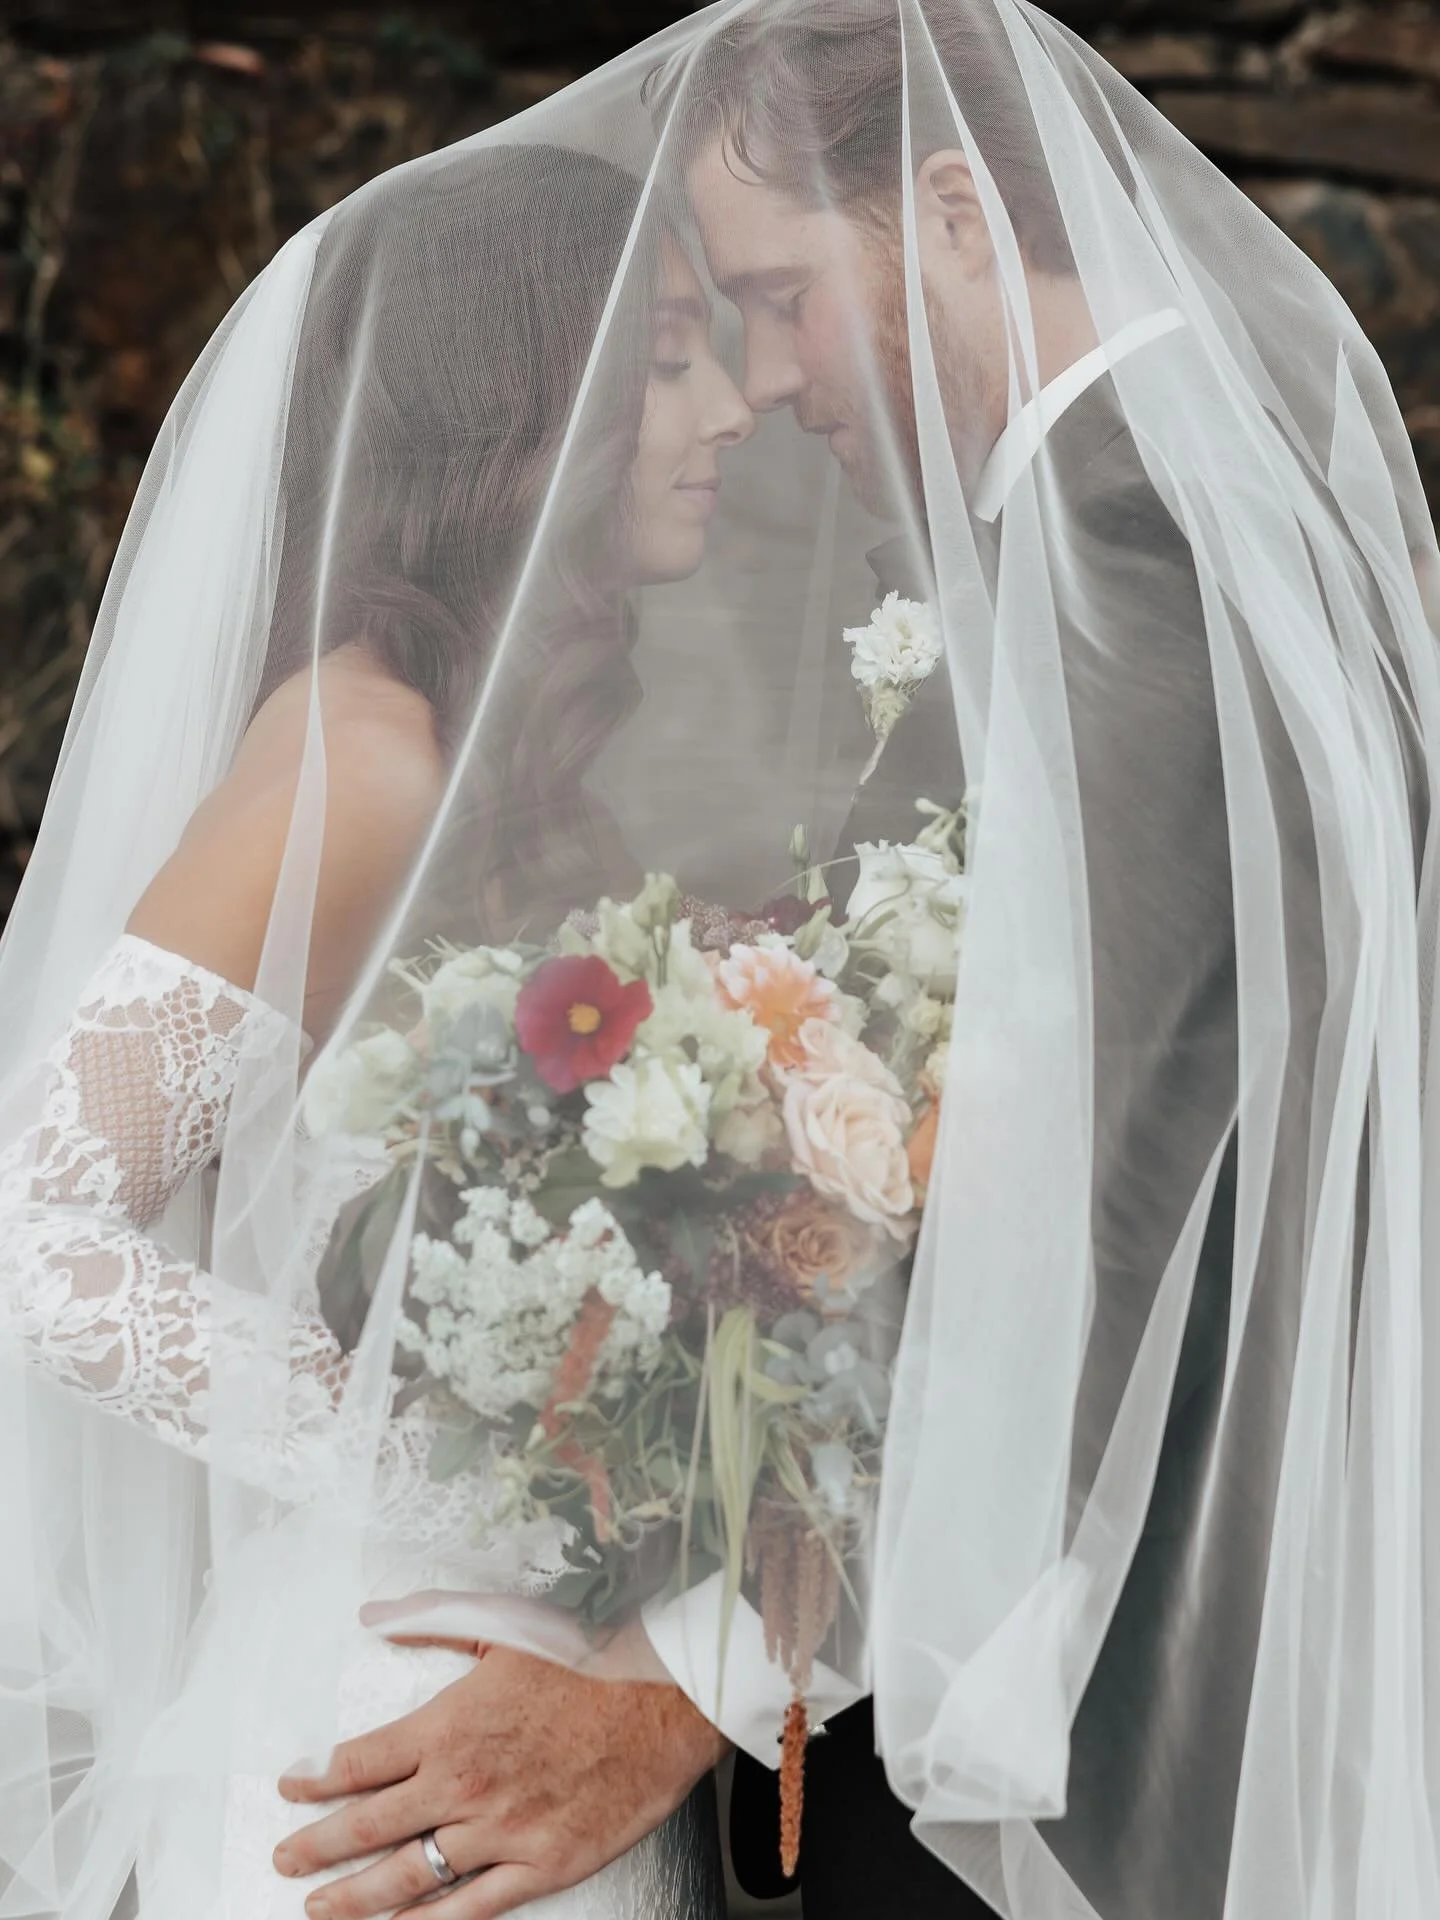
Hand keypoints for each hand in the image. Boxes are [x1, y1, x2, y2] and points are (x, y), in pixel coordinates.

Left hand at [272, 1640, 729, 1919]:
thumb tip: (373, 1616)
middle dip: (315, 1848)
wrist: (666, 1694)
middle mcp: (462, 1785)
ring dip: (354, 1898)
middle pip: (366, 1830)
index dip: (315, 1779)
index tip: (291, 1786)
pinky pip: (472, 1910)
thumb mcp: (502, 1621)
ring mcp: (500, 1832)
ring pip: (407, 1879)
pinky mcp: (543, 1864)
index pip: (357, 1763)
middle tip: (285, 1859)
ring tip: (320, 1908)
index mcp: (447, 1725)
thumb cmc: (589, 1654)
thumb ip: (430, 1619)